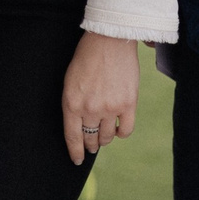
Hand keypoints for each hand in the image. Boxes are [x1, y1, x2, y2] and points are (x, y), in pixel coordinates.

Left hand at [62, 31, 139, 166]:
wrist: (109, 40)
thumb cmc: (87, 57)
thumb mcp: (70, 81)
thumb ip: (74, 103)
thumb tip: (80, 123)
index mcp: (71, 103)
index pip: (72, 136)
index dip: (75, 151)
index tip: (77, 160)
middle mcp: (89, 109)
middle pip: (90, 137)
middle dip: (90, 144)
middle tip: (91, 145)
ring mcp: (110, 108)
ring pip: (107, 136)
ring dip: (104, 139)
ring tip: (104, 137)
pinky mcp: (128, 104)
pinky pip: (126, 130)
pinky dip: (121, 133)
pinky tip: (118, 129)